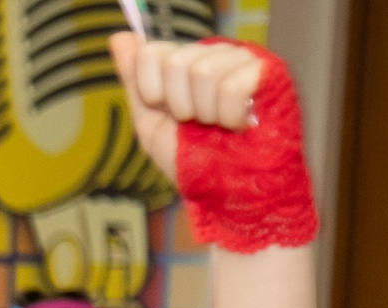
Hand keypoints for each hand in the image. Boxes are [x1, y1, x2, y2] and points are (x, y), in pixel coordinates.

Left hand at [112, 33, 262, 183]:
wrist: (226, 191)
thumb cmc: (192, 160)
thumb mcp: (150, 122)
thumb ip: (134, 80)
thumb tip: (119, 37)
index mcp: (184, 62)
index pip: (151, 53)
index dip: (151, 90)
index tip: (166, 111)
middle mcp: (213, 53)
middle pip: (174, 62)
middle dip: (179, 106)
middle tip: (198, 122)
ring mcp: (241, 58)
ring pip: (203, 72)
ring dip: (206, 113)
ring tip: (220, 124)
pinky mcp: (268, 70)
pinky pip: (232, 86)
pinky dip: (230, 116)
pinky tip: (240, 124)